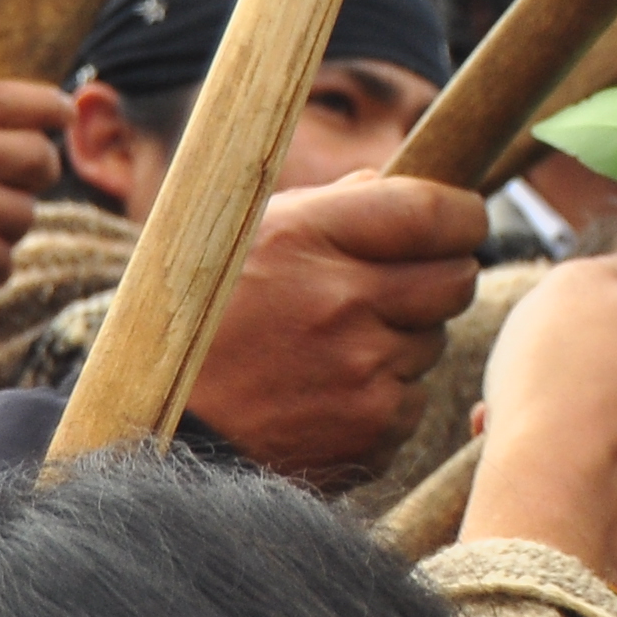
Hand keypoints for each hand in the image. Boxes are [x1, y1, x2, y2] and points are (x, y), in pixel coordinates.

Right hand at [184, 173, 489, 489]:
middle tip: (395, 292)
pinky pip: (413, 400)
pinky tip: (328, 398)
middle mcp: (341, 299)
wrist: (153, 434)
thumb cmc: (199, 326)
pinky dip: (384, 399)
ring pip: (434, 342)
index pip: (437, 212)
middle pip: (457, 279)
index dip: (463, 217)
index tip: (460, 224)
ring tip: (332, 352)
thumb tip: (391, 182)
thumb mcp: (239, 241)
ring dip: (402, 343)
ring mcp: (361, 368)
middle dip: (438, 281)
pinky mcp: (370, 429)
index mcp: (308, 235)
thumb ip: (325, 207)